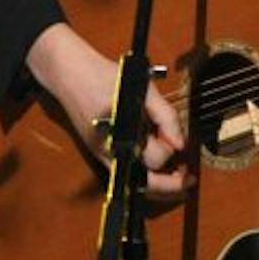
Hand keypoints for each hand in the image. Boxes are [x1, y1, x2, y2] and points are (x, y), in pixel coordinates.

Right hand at [26, 23, 189, 197]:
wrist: (70, 74)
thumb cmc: (104, 78)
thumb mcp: (142, 89)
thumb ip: (165, 116)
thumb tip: (181, 144)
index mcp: (119, 140)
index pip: (156, 158)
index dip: (173, 149)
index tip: (182, 140)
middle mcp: (110, 156)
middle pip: (147, 185)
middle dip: (171, 182)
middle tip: (189, 176)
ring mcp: (104, 158)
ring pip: (136, 183)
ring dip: (159, 179)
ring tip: (177, 170)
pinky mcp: (102, 154)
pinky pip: (127, 170)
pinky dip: (144, 169)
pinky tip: (156, 156)